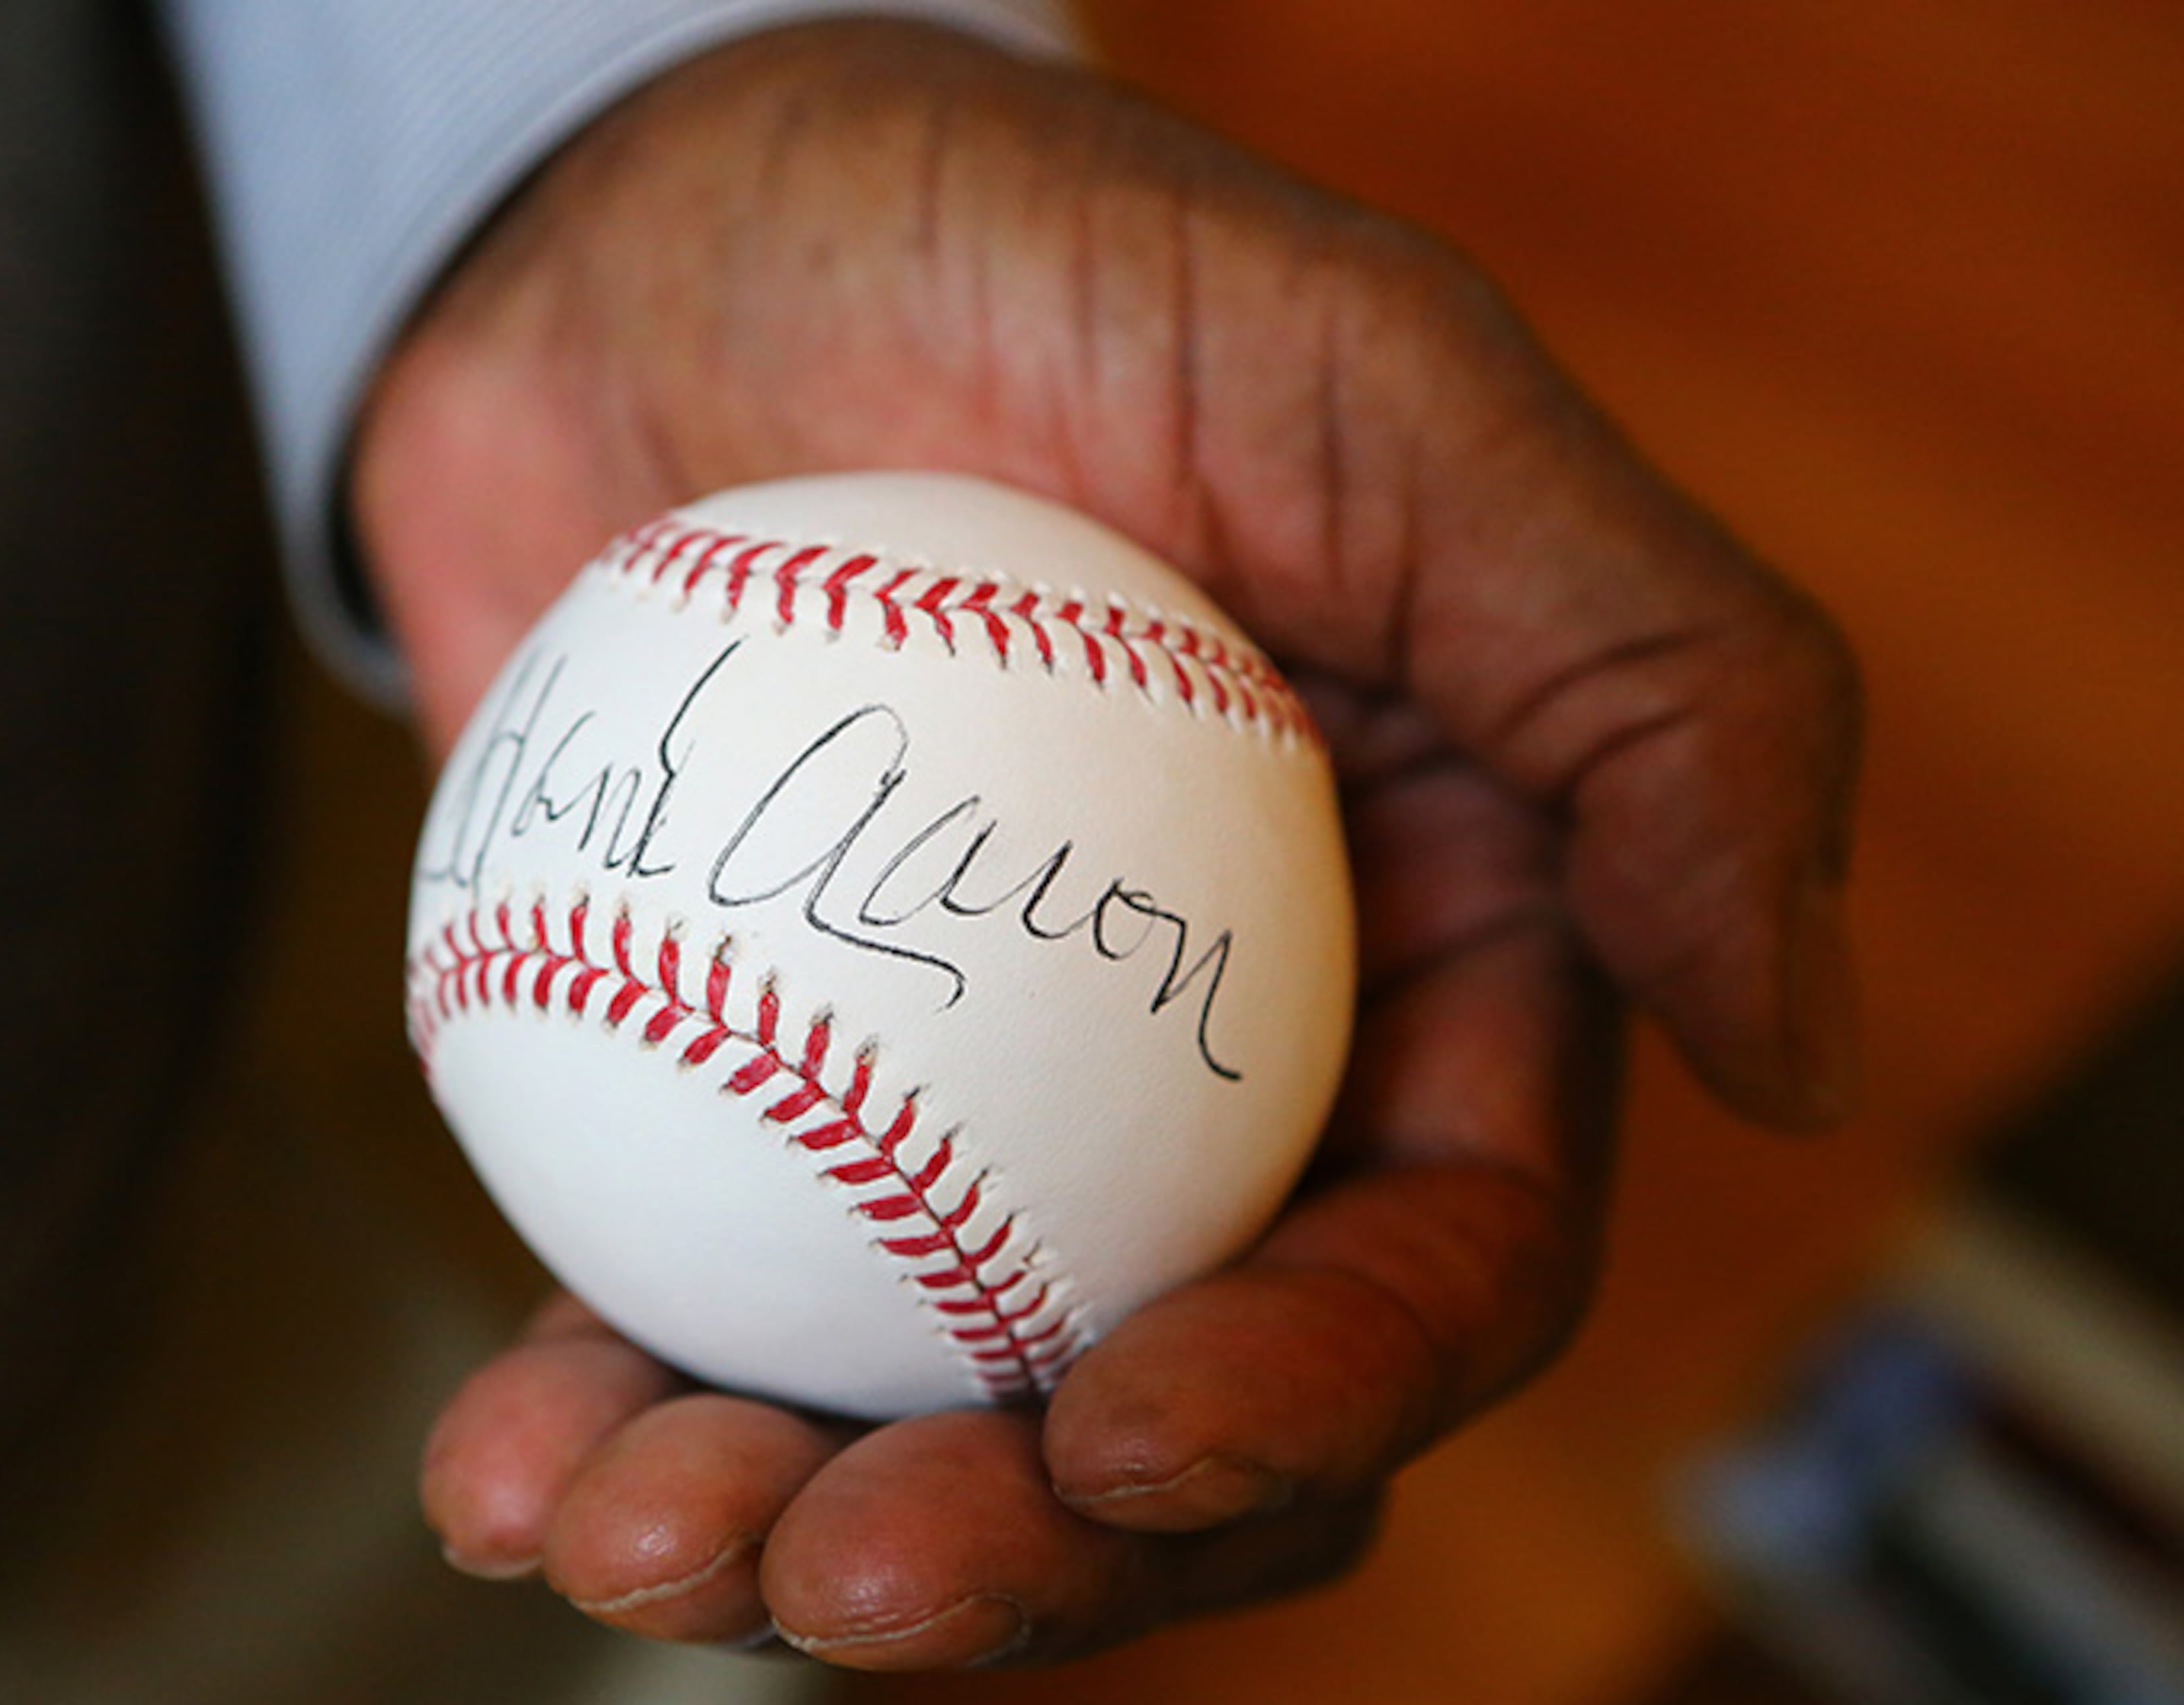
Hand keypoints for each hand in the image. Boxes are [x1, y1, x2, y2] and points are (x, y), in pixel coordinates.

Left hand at [355, 20, 1859, 1668]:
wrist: (660, 219)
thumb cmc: (1036, 255)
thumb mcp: (1383, 385)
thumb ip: (1643, 683)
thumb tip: (1797, 1050)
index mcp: (1406, 954)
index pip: (1423, 1256)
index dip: (1305, 1401)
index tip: (1130, 1448)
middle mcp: (1189, 1068)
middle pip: (1163, 1403)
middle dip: (1032, 1552)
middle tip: (846, 1574)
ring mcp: (943, 1098)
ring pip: (915, 1405)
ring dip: (785, 1534)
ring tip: (630, 1546)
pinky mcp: (730, 1086)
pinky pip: (684, 1302)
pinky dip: (601, 1412)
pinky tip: (504, 1468)